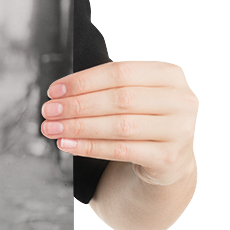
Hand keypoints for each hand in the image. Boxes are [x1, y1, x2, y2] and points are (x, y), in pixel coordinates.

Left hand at [42, 60, 198, 185]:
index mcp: (169, 75)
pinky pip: (121, 150)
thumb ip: (106, 88)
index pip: (120, 72)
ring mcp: (179, 130)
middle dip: (77, 105)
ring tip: (53, 129)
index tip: (55, 91)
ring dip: (79, 127)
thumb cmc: (144, 119)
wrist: (169, 157)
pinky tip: (68, 145)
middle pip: (119, 99)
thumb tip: (60, 95)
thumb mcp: (135, 95)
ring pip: (119, 126)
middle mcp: (180, 100)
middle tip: (49, 111)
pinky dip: (90, 147)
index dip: (83, 81)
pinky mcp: (169, 156)